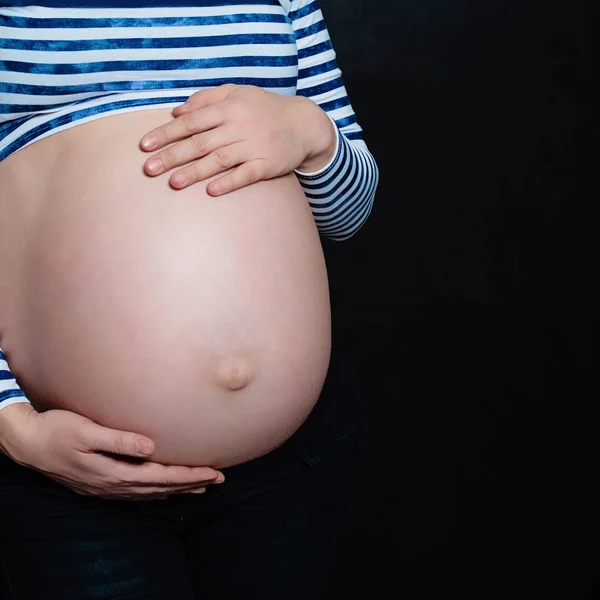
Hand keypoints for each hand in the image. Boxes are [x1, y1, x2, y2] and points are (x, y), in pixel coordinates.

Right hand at [1, 404, 223, 499]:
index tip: (213, 472)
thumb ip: (119, 440)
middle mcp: (113, 484)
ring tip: (200, 487)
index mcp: (114, 472)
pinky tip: (164, 491)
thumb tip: (151, 447)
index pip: (161, 476)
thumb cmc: (57, 431)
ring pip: (150, 492)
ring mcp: (106, 487)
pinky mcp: (100, 484)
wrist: (27, 444)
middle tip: (218, 479)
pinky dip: (156, 492)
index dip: (189, 475)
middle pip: (160, 487)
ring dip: (177, 489)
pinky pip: (136, 493)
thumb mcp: (86, 432)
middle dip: (191, 483)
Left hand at [140, 84, 335, 194]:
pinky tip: (211, 191)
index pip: (191, 121)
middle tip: (149, 169)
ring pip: (219, 159)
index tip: (145, 146)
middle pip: (200, 142)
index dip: (166, 133)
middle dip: (172, 155)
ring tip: (173, 183)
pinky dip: (229, 182)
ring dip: (195, 172)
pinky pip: (246, 175)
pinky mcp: (268, 164)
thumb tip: (177, 111)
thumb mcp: (238, 93)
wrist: (304, 124)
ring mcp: (254, 145)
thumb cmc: (265, 108)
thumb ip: (207, 99)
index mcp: (229, 107)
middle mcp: (239, 125)